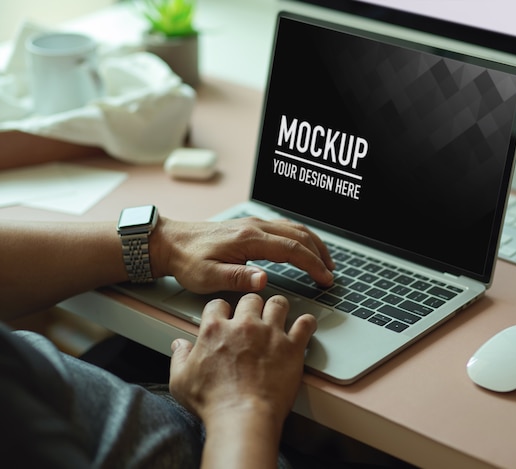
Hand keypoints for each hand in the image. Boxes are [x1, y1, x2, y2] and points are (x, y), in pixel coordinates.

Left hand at [152, 217, 334, 293]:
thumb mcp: (207, 276)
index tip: (325, 279)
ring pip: (294, 228)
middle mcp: (255, 226)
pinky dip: (300, 237)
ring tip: (324, 262)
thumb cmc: (188, 260)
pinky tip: (303, 247)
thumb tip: (264, 280)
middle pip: (299, 235)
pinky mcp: (250, 226)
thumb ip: (237, 277)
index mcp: (249, 239)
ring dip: (313, 243)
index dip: (313, 265)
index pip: (292, 250)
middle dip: (319, 254)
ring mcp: (254, 223)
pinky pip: (284, 227)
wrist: (171, 241)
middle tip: (330, 274)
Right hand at [169, 294, 316, 467]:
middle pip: (251, 299)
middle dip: (252, 305)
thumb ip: (180, 357)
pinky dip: (307, 323)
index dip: (222, 310)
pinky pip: (305, 324)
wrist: (242, 417)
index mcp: (215, 330)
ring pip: (279, 303)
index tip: (226, 317)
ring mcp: (270, 334)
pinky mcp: (291, 346)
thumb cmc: (214, 403)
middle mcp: (244, 326)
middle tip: (255, 315)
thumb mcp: (181, 381)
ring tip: (280, 313)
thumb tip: (178, 345)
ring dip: (279, 307)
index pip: (218, 305)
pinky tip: (306, 325)